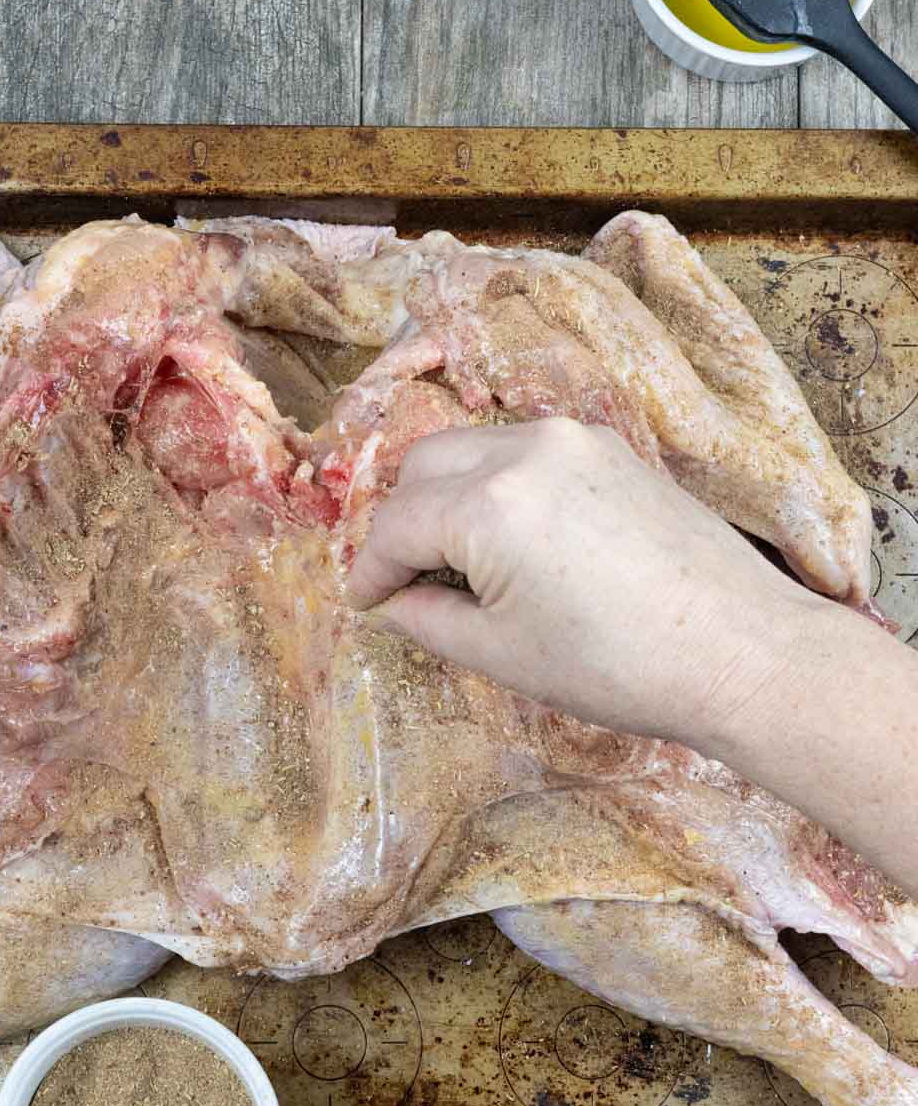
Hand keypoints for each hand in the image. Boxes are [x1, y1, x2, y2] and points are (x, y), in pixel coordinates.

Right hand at [347, 419, 819, 749]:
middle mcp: (526, 450)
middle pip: (424, 465)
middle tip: (409, 582)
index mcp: (489, 504)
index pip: (395, 525)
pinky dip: (499, 488)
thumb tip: (392, 603)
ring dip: (449, 499)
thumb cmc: (617, 666)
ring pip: (474, 450)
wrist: (741, 651)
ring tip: (464, 566)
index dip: (370, 571)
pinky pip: (526, 453)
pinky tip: (518, 545)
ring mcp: (574, 439)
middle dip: (403, 523)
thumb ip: (428, 619)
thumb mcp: (502, 654)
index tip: (365, 605)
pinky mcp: (611, 448)